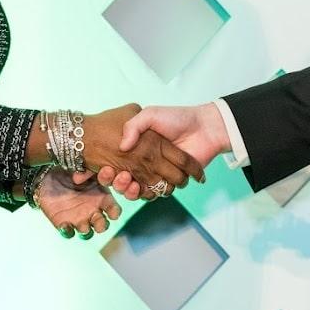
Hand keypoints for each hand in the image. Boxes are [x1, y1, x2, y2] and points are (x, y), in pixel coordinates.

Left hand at [34, 168, 121, 239]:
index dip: (114, 213)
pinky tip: (65, 225)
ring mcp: (78, 219)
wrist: (49, 176)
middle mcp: (92, 211)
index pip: (114, 210)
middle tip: (96, 219)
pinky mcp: (63, 223)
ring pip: (87, 232)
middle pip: (102, 226)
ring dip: (86, 230)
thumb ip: (91, 171)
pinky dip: (67, 232)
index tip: (112, 213)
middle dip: (101, 225)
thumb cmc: (71, 170)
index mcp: (102, 198)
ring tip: (82, 224)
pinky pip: (68, 233)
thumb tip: (90, 176)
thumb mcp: (84, 167)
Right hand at [80, 103, 205, 197]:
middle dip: (119, 182)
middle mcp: (147, 162)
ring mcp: (159, 173)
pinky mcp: (171, 181)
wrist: (203, 127)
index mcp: (141, 147)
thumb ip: (134, 126)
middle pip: (127, 180)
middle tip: (119, 176)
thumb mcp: (150, 114)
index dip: (110, 169)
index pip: (120, 163)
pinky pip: (156, 193)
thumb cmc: (177, 118)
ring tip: (128, 181)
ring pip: (139, 189)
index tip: (106, 169)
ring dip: (131, 189)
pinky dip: (148, 194)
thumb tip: (123, 146)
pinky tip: (141, 187)